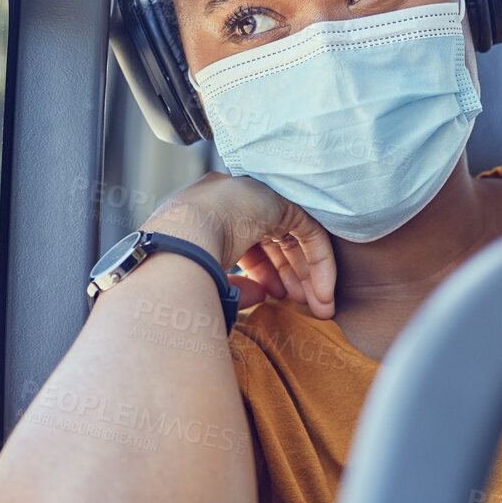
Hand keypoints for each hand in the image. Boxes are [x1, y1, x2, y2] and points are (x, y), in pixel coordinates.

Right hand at [142, 173, 337, 318]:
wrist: (180, 245)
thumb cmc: (179, 267)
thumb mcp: (209, 279)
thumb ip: (235, 284)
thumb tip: (260, 295)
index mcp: (211, 214)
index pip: (247, 241)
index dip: (263, 271)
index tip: (272, 296)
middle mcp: (235, 201)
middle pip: (274, 239)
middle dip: (290, 275)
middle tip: (301, 303)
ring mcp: (257, 197)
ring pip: (294, 236)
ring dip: (308, 273)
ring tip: (318, 306)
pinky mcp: (280, 200)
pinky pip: (309, 231)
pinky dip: (320, 262)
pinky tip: (322, 293)